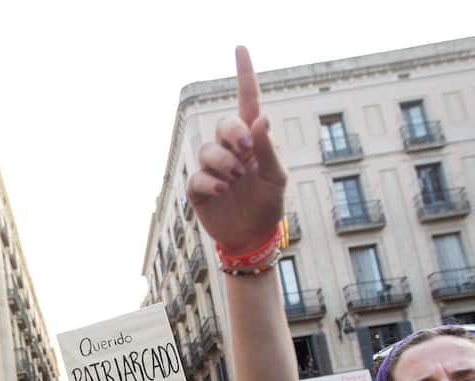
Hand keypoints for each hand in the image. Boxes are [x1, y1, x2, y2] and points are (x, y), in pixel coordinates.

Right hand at [187, 46, 286, 254]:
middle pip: (223, 124)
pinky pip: (197, 176)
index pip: (247, 102)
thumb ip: (268, 149)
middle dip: (233, 134)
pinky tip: (222, 190)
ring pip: (207, 150)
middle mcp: (230, 150)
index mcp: (253, 142)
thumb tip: (260, 118)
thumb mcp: (277, 178)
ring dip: (224, 162)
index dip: (244, 75)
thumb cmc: (268, 205)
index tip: (240, 48)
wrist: (253, 237)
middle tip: (246, 151)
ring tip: (236, 179)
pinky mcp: (199, 190)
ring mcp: (213, 169)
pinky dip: (210, 182)